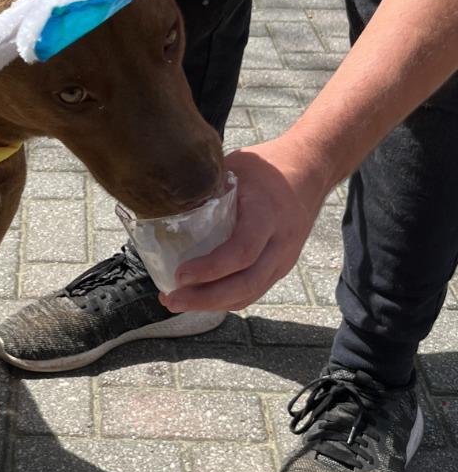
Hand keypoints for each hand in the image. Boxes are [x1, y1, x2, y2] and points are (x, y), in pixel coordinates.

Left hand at [159, 136, 330, 312]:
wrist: (310, 171)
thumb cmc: (267, 168)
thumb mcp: (235, 167)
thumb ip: (206, 186)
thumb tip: (161, 197)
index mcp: (267, 213)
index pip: (243, 251)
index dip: (211, 268)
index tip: (180, 274)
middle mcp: (281, 242)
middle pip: (247, 283)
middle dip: (206, 298)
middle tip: (171, 299)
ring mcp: (284, 258)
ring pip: (251, 293)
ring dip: (212, 304)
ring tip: (176, 301)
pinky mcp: (280, 266)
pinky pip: (254, 290)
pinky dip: (226, 299)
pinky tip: (199, 298)